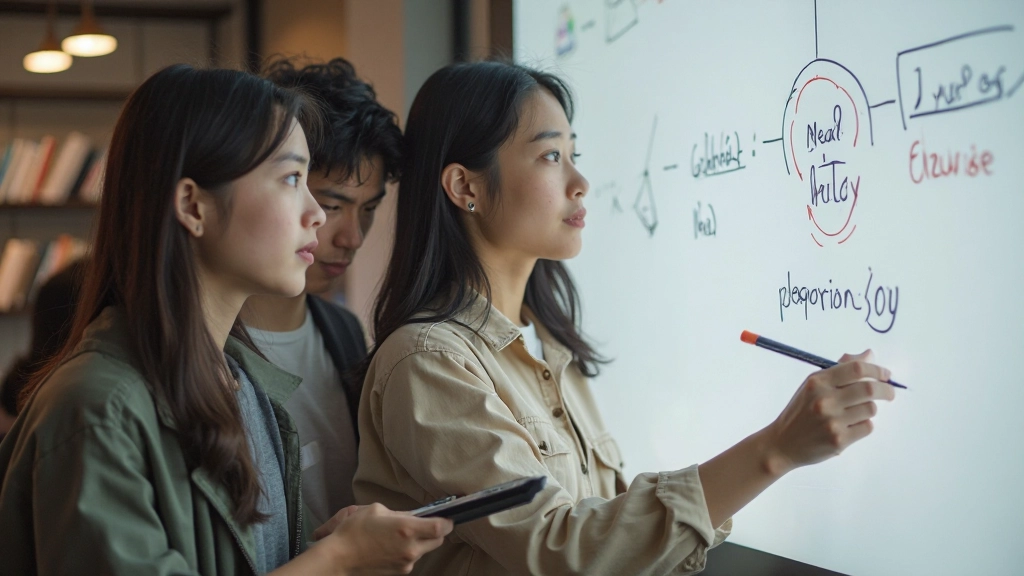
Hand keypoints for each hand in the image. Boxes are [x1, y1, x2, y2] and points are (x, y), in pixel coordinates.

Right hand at [316, 503, 452, 574]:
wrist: (340, 558)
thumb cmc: (355, 530)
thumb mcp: (377, 510)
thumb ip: (400, 513)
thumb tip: (413, 516)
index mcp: (407, 529)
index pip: (441, 527)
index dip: (447, 521)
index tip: (445, 516)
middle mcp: (411, 548)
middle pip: (438, 540)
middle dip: (436, 531)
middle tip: (426, 523)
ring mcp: (407, 563)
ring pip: (425, 550)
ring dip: (422, 541)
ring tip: (403, 534)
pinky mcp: (400, 572)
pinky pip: (413, 559)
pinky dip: (410, 551)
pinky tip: (394, 545)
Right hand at [763, 350, 895, 475]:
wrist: (783, 443)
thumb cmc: (800, 412)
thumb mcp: (812, 385)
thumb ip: (840, 370)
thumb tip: (869, 354)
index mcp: (817, 382)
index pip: (856, 369)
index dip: (876, 370)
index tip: (885, 374)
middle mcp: (825, 400)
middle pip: (870, 389)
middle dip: (886, 390)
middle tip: (889, 393)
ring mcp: (832, 421)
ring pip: (871, 409)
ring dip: (869, 409)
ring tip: (857, 413)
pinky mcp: (839, 440)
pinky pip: (867, 427)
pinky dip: (864, 425)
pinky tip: (850, 426)